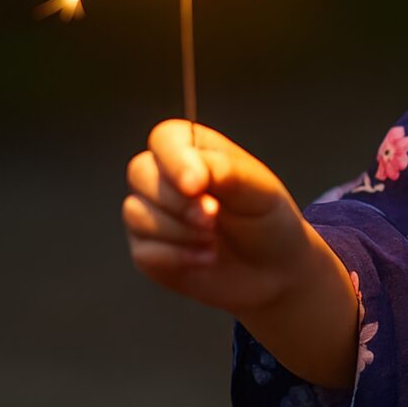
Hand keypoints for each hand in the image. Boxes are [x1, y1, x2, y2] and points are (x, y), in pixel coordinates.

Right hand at [122, 119, 312, 316]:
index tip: (196, 186)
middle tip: (214, 218)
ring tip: (214, 240)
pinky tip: (206, 258)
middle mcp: (164, 177)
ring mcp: (151, 213)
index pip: (165, 139)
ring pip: (136, 213)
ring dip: (181, 231)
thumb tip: (191, 173)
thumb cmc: (265, 218)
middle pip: (140, 173)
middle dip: (179, 202)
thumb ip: (225, 171)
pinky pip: (145, 250)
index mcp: (192, 149)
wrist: (271, 267)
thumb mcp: (258, 189)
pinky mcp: (147, 249)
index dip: (175, 161)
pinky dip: (178, 257)